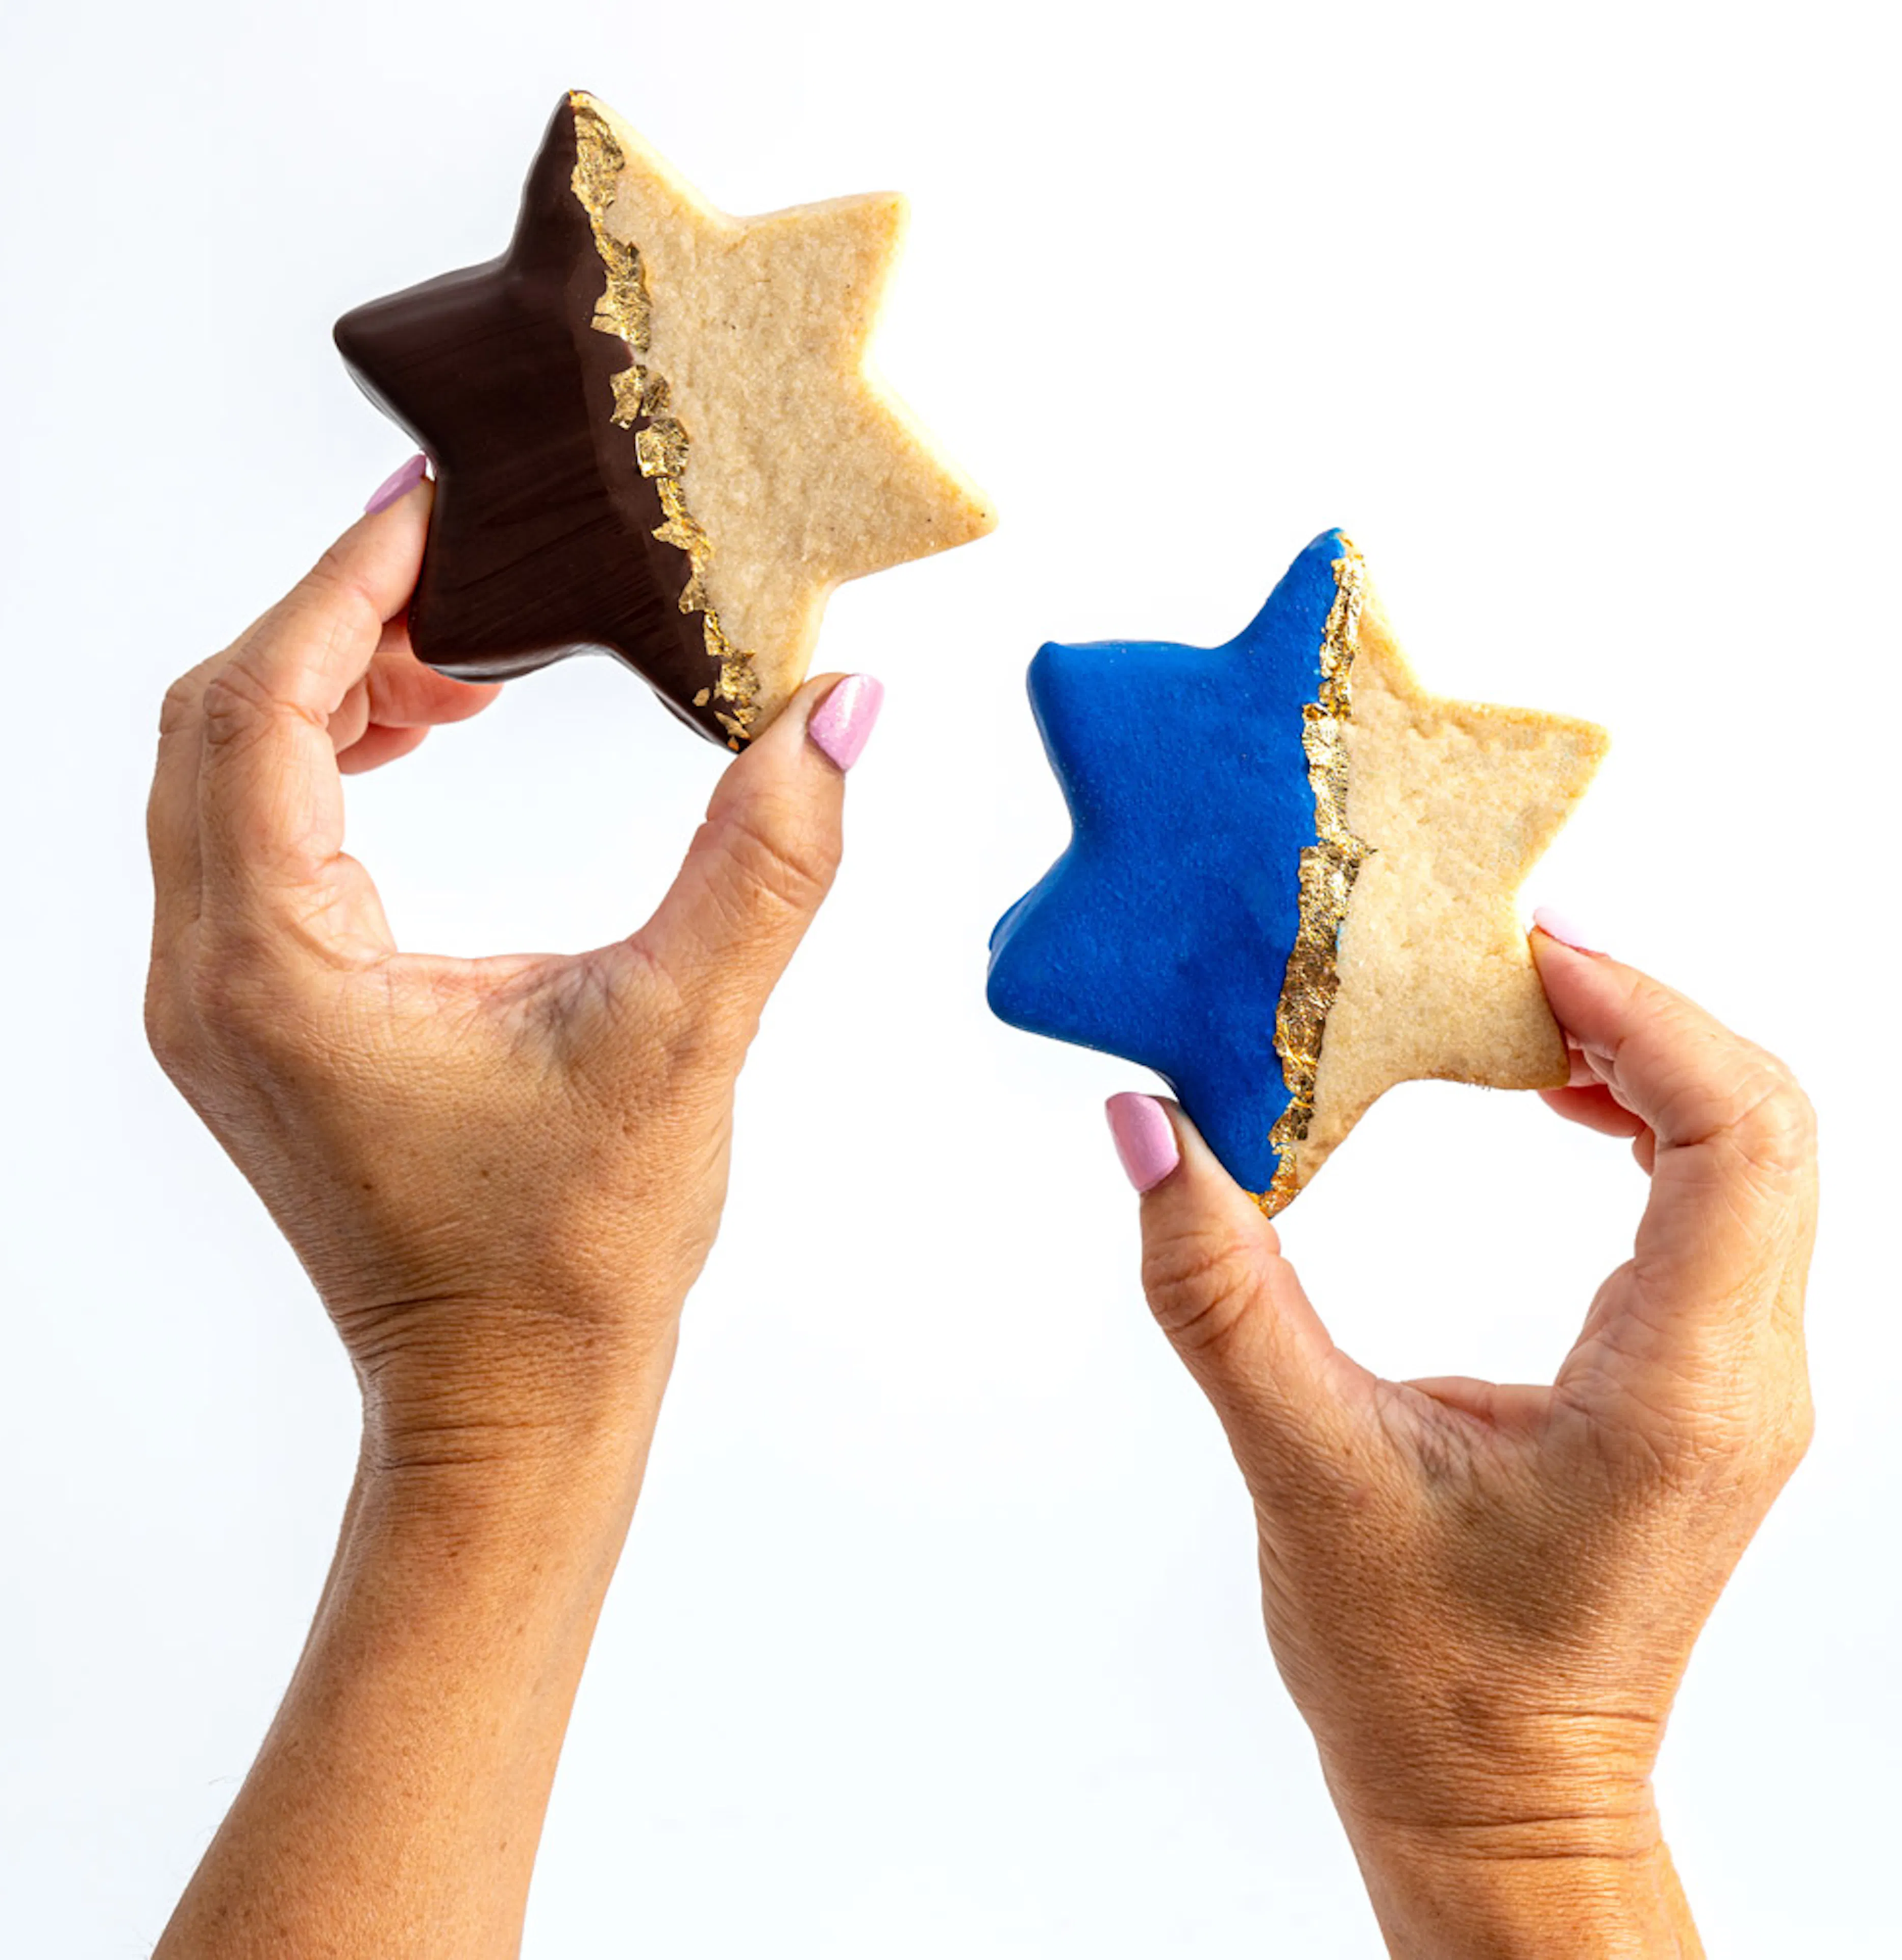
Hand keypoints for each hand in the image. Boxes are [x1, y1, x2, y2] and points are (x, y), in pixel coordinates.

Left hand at [145, 469, 882, 1957]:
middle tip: (469, 565)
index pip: (265, 707)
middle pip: (221, 723)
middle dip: (338, 623)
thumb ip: (762, 863)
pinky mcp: (262, 1027)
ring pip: (230, 780)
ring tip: (469, 656)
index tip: (434, 504)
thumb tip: (841, 712)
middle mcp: (211, 977)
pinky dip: (334, 766)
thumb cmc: (572, 1258)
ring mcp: (222, 1007)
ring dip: (334, 691)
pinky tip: (438, 748)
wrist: (509, 1405)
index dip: (343, 585)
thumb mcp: (680, 1040)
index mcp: (276, 966)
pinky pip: (260, 843)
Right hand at [1110, 927, 1815, 1955]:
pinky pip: (1725, 1208)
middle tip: (1504, 961)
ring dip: (1652, 1061)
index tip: (1522, 953)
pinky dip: (1653, 1124)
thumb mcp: (1302, 1468)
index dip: (1645, 1013)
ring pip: (1758, 1157)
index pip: (1736, 1137)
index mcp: (1675, 1392)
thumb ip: (1221, 1290)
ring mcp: (1740, 1386)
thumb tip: (1148, 1127)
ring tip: (1521, 1014)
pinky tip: (1556, 1105)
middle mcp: (1743, 1379)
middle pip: (1769, 1123)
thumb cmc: (1416, 1671)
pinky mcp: (1707, 1388)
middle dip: (1646, 1013)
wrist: (1496, 1798)